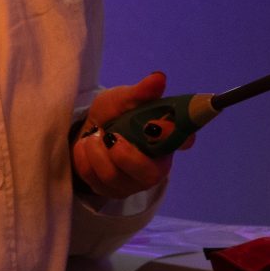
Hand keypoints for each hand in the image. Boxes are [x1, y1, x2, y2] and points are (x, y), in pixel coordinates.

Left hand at [71, 71, 173, 201]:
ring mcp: (131, 184)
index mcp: (165, 141)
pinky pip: (94, 180)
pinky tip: (87, 147)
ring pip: (114, 178)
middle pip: (149, 175)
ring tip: (94, 136)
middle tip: (111, 136)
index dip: (181, 137)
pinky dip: (84, 159)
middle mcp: (154, 167)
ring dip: (97, 152)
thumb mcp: (123, 99)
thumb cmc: (113, 116)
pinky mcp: (109, 192)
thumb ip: (139, 93)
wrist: (86, 132)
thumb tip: (158, 78)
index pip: (184, 140)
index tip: (171, 131)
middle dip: (125, 155)